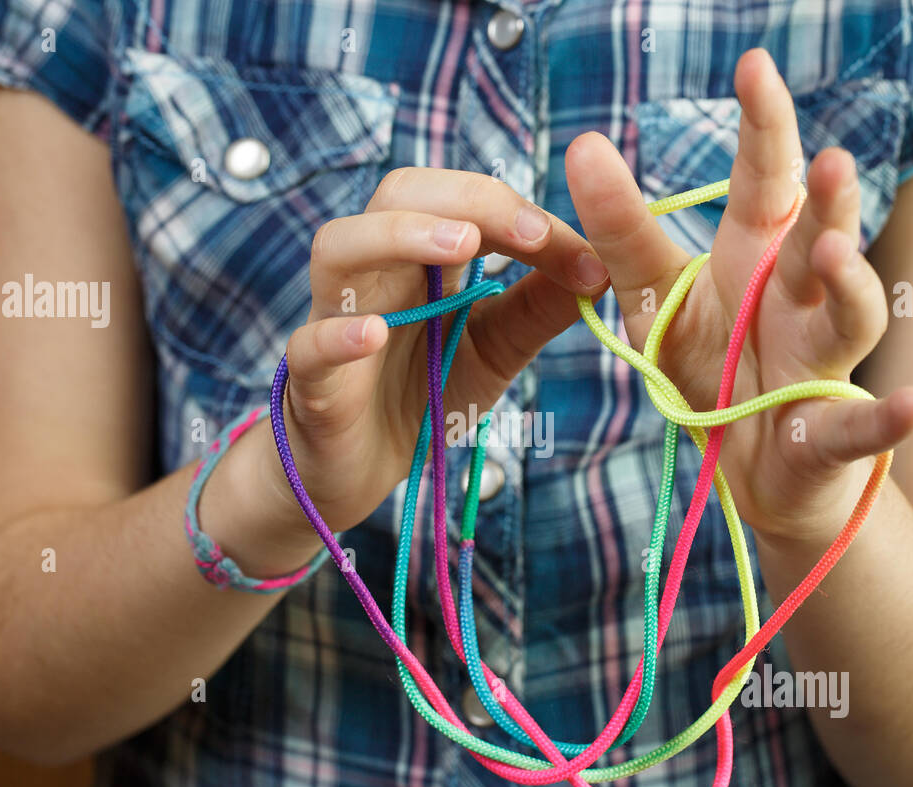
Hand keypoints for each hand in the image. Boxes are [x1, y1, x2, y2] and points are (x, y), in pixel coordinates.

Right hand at [261, 167, 611, 535]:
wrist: (364, 466)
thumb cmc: (425, 392)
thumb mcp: (497, 348)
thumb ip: (538, 308)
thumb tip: (603, 267)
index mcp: (421, 256)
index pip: (464, 203)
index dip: (521, 215)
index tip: (580, 254)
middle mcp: (375, 272)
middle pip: (396, 194)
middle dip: (465, 199)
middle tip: (526, 232)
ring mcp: (334, 320)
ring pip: (338, 247)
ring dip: (397, 235)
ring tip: (461, 245)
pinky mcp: (311, 382)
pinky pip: (308, 346)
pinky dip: (338, 335)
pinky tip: (374, 334)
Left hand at [564, 48, 912, 545]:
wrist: (746, 465)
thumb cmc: (709, 366)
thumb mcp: (655, 298)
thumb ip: (624, 232)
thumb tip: (582, 145)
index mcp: (757, 256)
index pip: (765, 181)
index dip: (764, 125)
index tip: (754, 64)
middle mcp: (801, 297)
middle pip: (818, 239)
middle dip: (829, 200)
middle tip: (827, 160)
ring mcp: (822, 363)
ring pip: (849, 317)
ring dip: (852, 284)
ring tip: (836, 252)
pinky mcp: (828, 433)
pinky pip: (858, 426)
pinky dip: (888, 418)